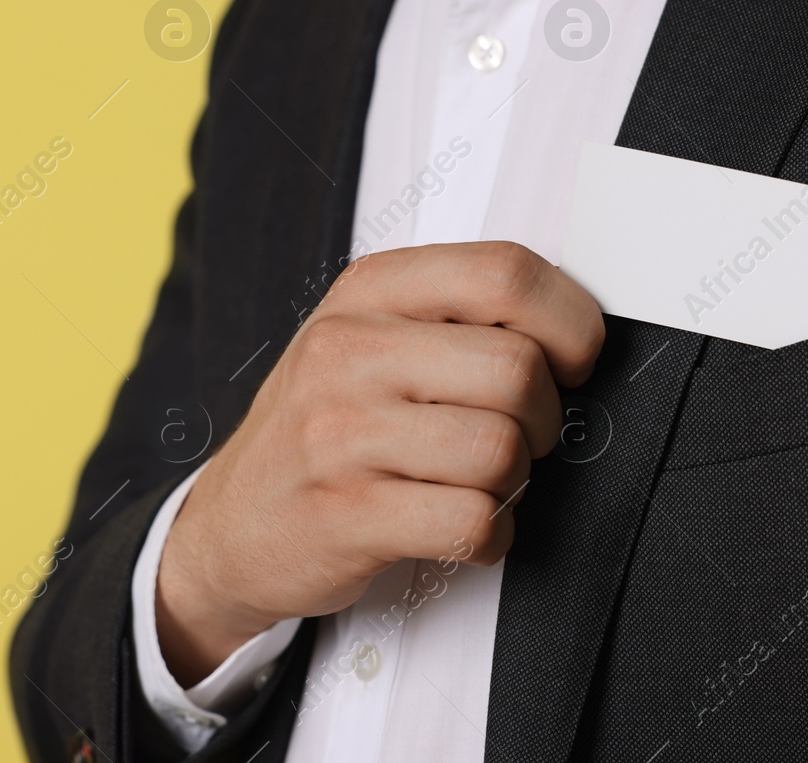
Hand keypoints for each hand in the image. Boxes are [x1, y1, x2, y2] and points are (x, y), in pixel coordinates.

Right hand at [154, 241, 603, 685]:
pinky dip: (489, 536)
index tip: (572, 360)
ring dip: (512, 481)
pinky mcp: (345, 513)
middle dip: (543, 418)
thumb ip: (456, 315)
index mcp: (369, 290)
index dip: (569, 321)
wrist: (233, 520)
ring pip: (500, 449)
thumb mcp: (370, 336)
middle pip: (517, 368)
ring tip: (476, 482)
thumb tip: (575, 328)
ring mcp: (339, 432)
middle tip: (519, 437)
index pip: (505, 271)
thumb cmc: (324, 425)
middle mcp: (348, 349)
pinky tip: (460, 526)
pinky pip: (471, 522)